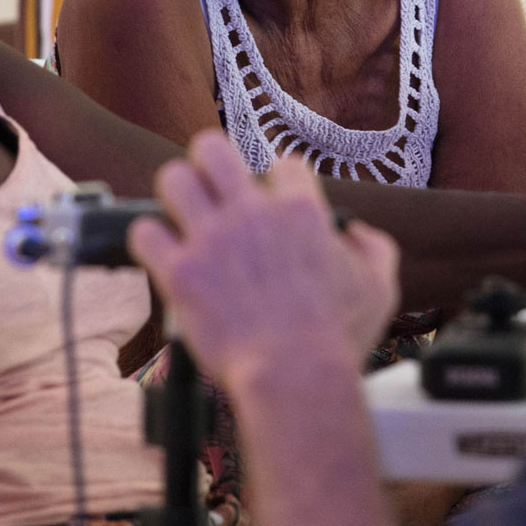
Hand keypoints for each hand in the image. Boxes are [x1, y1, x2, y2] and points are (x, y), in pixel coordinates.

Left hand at [129, 133, 400, 384]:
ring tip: (183, 217)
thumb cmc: (338, 338)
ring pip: (174, 179)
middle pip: (211, 148)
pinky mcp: (180, 273)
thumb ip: (374, 249)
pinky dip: (151, 240)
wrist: (296, 376)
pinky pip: (145, 232)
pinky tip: (164, 255)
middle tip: (214, 192)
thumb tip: (355, 233)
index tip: (275, 205)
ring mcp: (212, 240)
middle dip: (210, 165)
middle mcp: (252, 214)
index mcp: (300, 210)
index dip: (279, 184)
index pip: (283, 165)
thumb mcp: (380, 288)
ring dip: (177, 195)